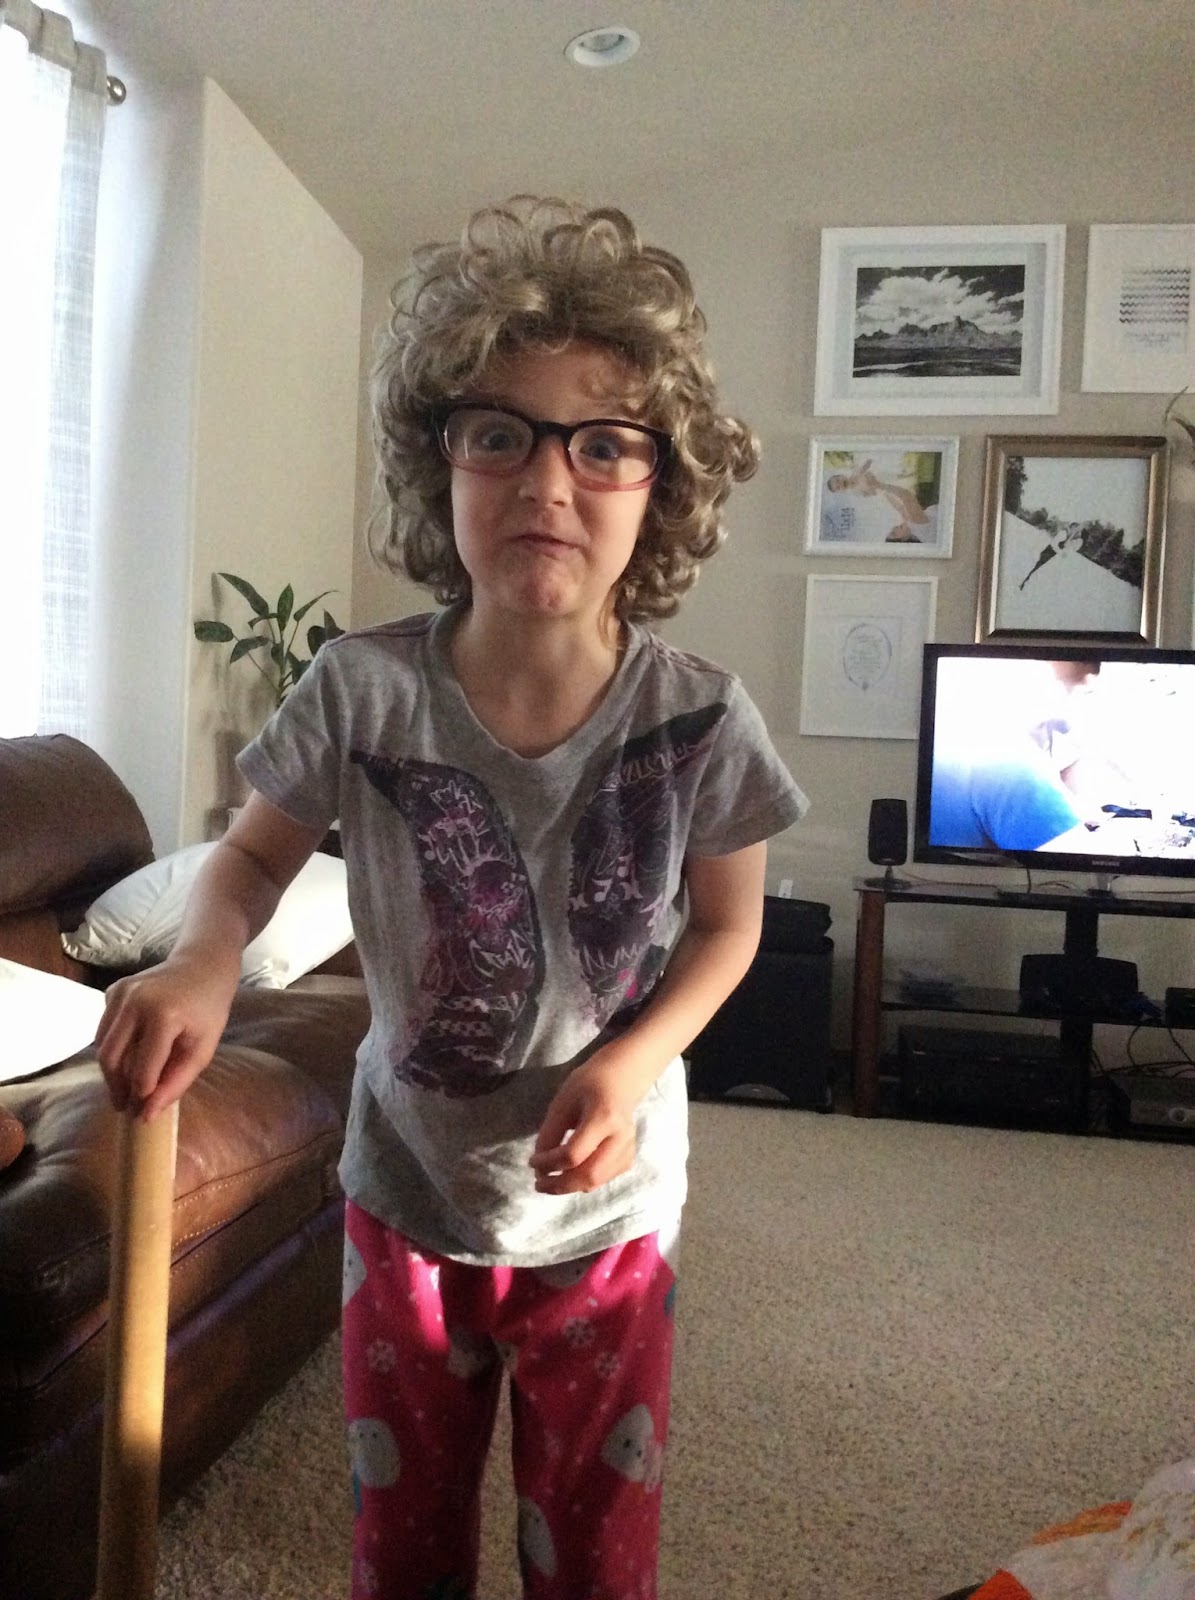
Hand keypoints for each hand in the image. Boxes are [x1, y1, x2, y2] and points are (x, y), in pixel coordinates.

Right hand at [95, 954, 238, 1121]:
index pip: (142, 1068)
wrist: (202, 965)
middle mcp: (135, 1001)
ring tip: (125, 1088)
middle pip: (111, 1058)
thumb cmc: (208, 1009)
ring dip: (111, 1072)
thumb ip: (176, 1082)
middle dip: (116, 1088)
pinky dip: (112, 1048)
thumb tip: (147, 1114)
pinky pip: (104, 1029)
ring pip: (102, 1046)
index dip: (140, 1096)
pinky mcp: (112, 991)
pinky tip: (129, 1055)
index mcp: (164, 1015)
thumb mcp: (203, 1048)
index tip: (141, 1115)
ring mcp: (119, 993)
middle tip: (125, 1107)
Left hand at [529, 1050, 644, 1195]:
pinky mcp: (628, 1157)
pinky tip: (570, 1173)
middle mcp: (621, 1137)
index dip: (549, 1164)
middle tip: (539, 1183)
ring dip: (570, 1186)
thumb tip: (539, 1167)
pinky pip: (603, 1179)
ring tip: (550, 1181)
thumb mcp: (562, 1103)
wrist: (619, 1079)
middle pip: (589, 1176)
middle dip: (560, 1185)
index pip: (573, 1154)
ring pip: (597, 1182)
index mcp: (604, 1118)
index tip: (531, 1161)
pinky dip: (583, 1181)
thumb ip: (550, 1134)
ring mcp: (628, 1149)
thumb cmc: (587, 1085)